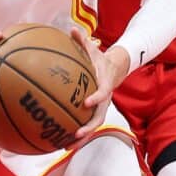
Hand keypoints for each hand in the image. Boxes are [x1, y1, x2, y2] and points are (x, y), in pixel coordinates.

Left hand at [70, 30, 127, 147]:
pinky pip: (85, 125)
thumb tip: (72, 29)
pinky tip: (61, 141)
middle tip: (76, 134)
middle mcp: (104, 100)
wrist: (114, 70)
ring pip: (92, 126)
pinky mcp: (94, 113)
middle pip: (99, 118)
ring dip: (81, 138)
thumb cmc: (100, 60)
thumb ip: (83, 41)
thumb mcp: (93, 50)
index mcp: (103, 85)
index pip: (102, 94)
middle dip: (88, 128)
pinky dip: (75, 135)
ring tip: (66, 146)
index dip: (95, 98)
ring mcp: (100, 108)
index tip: (86, 102)